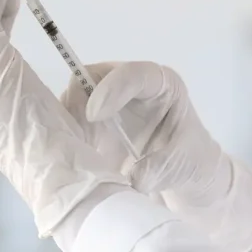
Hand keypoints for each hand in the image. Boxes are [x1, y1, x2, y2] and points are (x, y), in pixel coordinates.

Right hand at [59, 61, 251, 251]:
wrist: (180, 173)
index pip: (133, 74)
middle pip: (92, 77)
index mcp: (160, 85)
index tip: (94, 116)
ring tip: (69, 146)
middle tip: (72, 132)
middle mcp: (128, 85)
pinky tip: (67, 151)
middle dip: (79, 102)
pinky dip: (63, 133)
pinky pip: (66, 117)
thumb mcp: (181, 165)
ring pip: (73, 97)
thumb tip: (131, 177)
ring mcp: (105, 99)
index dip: (111, 88)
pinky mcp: (88, 117)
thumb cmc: (188, 160)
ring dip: (67, 120)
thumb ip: (158, 169)